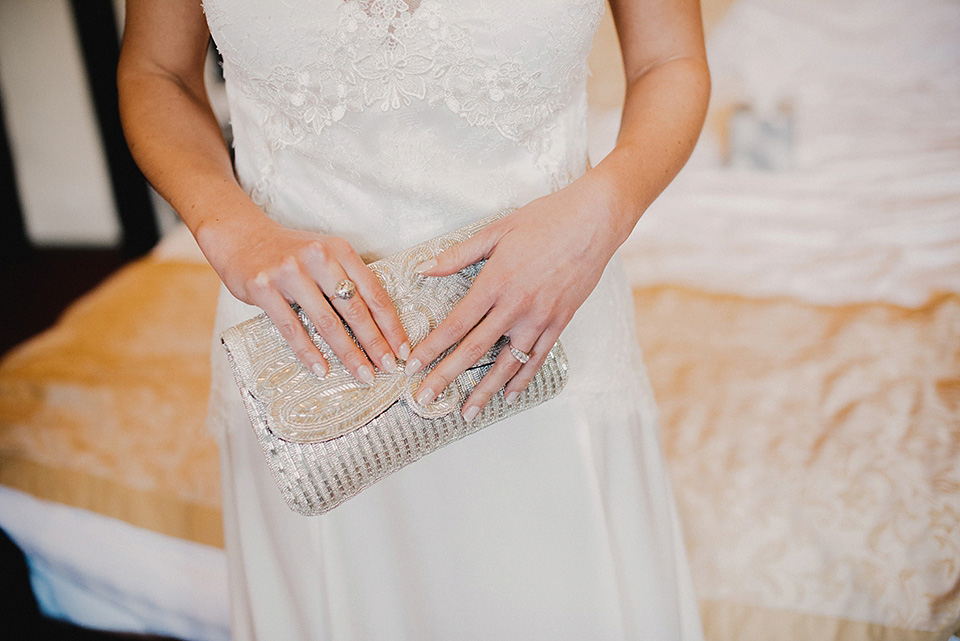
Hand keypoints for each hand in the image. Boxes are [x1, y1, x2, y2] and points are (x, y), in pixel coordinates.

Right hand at [201, 213, 409, 382]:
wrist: (240, 235)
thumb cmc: (290, 252)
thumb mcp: (325, 255)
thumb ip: (348, 279)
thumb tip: (379, 323)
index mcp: (339, 250)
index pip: (374, 292)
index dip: (390, 323)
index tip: (403, 348)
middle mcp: (318, 258)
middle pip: (355, 309)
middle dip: (375, 343)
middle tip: (389, 367)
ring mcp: (290, 272)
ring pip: (326, 322)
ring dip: (348, 353)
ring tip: (363, 374)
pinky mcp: (264, 288)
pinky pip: (292, 327)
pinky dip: (308, 352)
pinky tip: (322, 370)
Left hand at [406, 175, 621, 419]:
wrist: (595, 221)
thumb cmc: (546, 219)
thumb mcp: (497, 231)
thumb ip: (458, 254)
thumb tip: (423, 268)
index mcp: (496, 282)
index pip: (456, 323)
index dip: (432, 347)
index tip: (413, 366)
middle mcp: (516, 306)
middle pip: (474, 349)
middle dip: (446, 377)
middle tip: (425, 399)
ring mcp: (540, 318)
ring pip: (506, 363)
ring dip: (485, 390)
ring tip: (467, 412)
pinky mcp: (560, 322)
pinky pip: (537, 358)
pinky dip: (521, 379)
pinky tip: (508, 395)